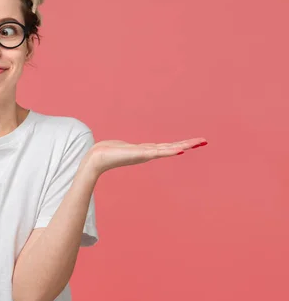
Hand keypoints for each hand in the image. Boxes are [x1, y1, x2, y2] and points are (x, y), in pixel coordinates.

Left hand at [82, 137, 207, 177]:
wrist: (96, 159)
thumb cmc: (106, 153)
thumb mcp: (122, 148)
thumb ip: (128, 149)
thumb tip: (128, 149)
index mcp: (145, 151)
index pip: (166, 146)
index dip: (180, 144)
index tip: (194, 142)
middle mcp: (148, 153)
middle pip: (172, 147)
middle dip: (188, 144)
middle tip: (204, 141)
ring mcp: (145, 154)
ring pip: (168, 149)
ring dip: (183, 146)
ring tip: (197, 143)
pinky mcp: (140, 155)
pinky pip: (159, 152)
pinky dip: (170, 151)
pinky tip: (180, 150)